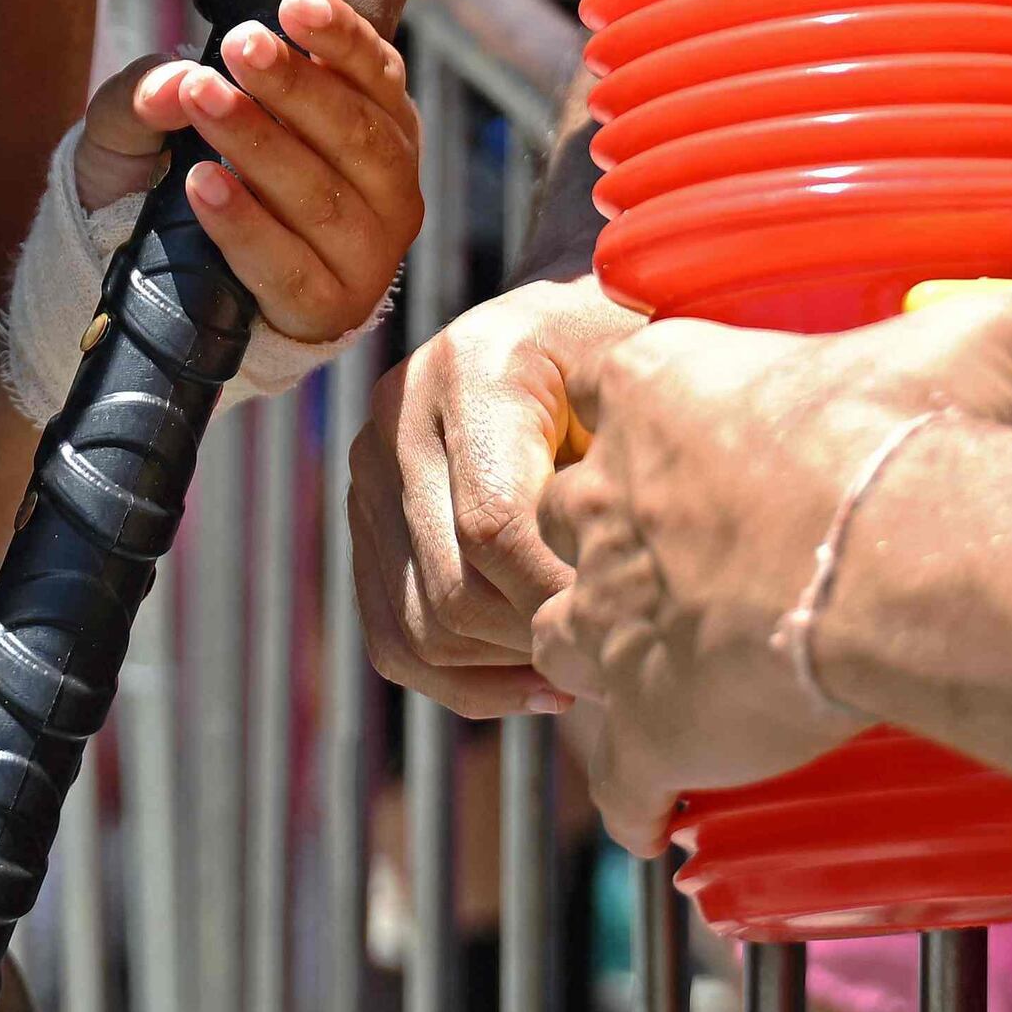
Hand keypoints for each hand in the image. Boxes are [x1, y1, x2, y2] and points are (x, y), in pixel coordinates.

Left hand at [73, 0, 421, 347]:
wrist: (167, 274)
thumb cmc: (190, 170)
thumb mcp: (161, 117)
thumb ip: (154, 88)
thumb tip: (166, 82)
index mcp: (379, 122)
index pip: (374, 71)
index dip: (340, 35)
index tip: (292, 5)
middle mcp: (390, 185)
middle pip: (352, 130)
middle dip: (293, 84)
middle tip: (239, 46)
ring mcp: (368, 253)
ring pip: (321, 197)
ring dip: (261, 144)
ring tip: (203, 100)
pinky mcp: (329, 308)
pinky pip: (290, 267)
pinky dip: (246, 225)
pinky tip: (205, 186)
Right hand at [357, 273, 642, 718]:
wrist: (566, 327)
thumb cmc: (627, 354)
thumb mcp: (645, 374)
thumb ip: (633, 454)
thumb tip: (629, 579)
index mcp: (473, 369)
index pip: (494, 524)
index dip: (560, 595)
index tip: (635, 624)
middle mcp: (400, 414)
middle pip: (452, 587)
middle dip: (540, 641)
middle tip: (619, 658)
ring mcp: (371, 469)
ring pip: (418, 627)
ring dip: (506, 668)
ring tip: (584, 664)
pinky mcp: (367, 518)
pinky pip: (394, 638)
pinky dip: (467, 682)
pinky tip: (540, 685)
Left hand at [534, 216, 1011, 847]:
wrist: (894, 561)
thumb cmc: (917, 439)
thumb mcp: (990, 344)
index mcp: (660, 387)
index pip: (617, 396)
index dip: (654, 430)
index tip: (704, 460)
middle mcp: (605, 495)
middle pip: (573, 515)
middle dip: (617, 546)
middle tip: (690, 576)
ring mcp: (609, 612)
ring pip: (563, 636)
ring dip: (604, 659)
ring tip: (664, 682)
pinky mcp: (637, 718)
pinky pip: (610, 770)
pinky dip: (628, 792)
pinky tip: (653, 815)